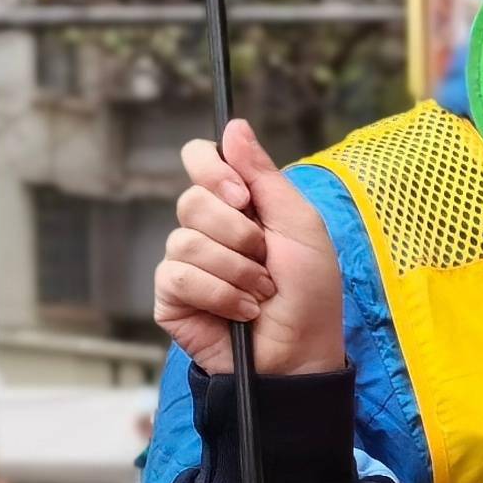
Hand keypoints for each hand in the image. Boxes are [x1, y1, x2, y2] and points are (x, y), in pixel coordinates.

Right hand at [155, 122, 345, 376]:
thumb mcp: (300, 228)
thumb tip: (234, 126)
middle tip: (265, 258)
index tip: (242, 196)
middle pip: (191, 200)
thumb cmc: (310, 296)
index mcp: (238, 207)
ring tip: (261, 293)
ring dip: (235, 271)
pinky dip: (219, 294)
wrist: (301, 355)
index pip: (200, 160)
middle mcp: (208, 230)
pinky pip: (177, 277)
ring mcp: (187, 263)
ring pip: (184, 241)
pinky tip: (242, 312)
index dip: (212, 170)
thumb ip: (265, 177)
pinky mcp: (173, 298)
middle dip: (237, 233)